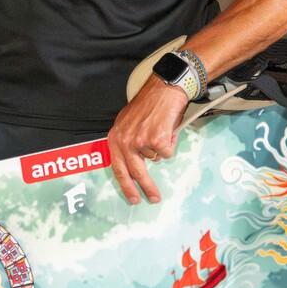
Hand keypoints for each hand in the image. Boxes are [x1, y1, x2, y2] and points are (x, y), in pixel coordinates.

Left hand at [106, 77, 186, 204]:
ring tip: (161, 129)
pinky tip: (167, 128)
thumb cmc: (149, 103)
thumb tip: (134, 163)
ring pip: (156, 158)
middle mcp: (125, 141)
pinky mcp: (157, 140)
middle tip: (154, 198)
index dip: (126, 185)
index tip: (133, 198)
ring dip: (161, 147)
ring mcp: (140, 141)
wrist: (164, 88)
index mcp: (115, 138)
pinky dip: (170, 142)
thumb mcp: (128, 122)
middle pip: (136, 172)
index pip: (118, 168)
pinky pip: (167, 152)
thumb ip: (127, 142)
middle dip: (146, 188)